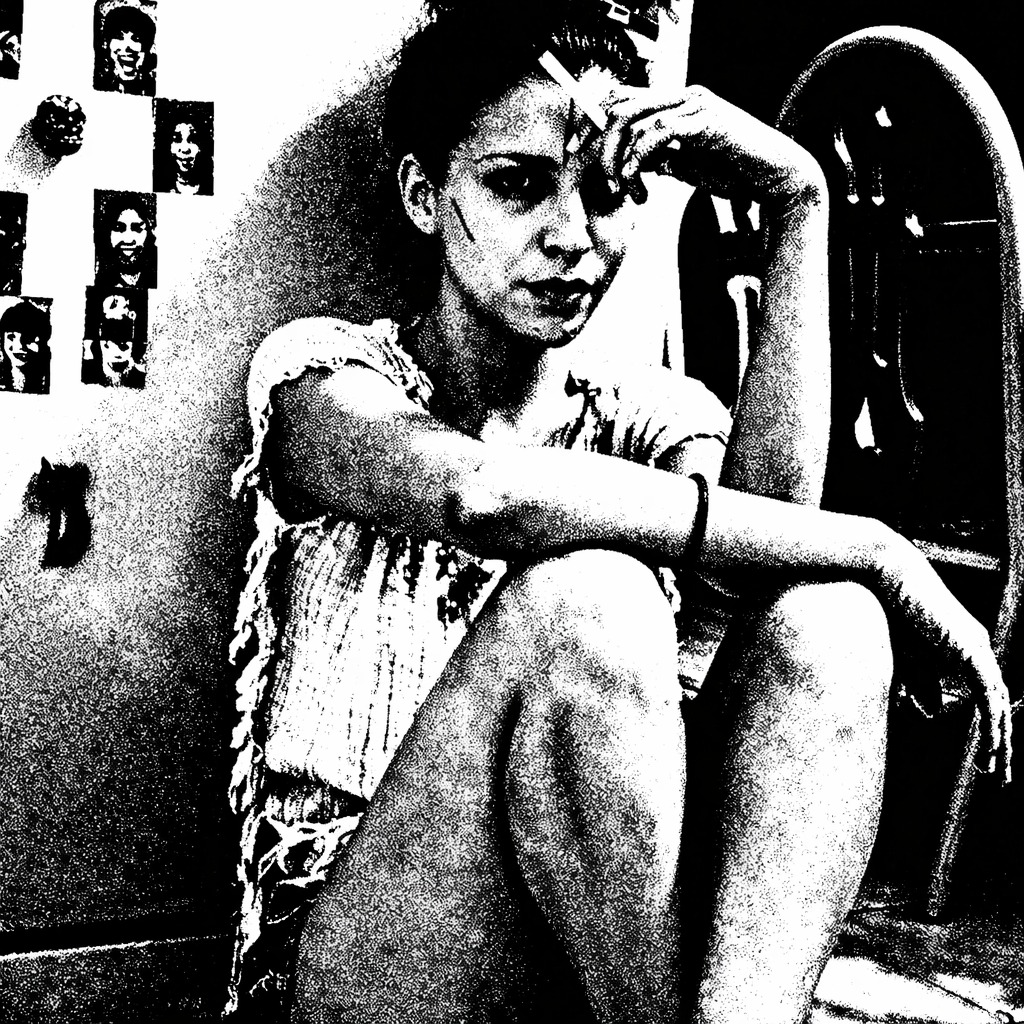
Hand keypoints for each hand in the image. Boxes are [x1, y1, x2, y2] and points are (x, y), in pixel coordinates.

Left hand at [598, 84, 824, 207]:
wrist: (775, 177)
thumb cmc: (735, 174)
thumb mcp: (687, 167)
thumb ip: (662, 159)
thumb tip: (634, 161)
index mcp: (680, 103)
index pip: (624, 101)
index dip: (599, 129)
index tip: (590, 160)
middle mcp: (685, 96)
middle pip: (619, 106)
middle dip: (602, 146)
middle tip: (607, 182)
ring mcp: (695, 103)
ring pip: (631, 120)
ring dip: (621, 164)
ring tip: (632, 193)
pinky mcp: (704, 119)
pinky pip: (655, 133)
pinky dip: (638, 164)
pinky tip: (643, 191)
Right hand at [873, 533, 1012, 781]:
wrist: (887, 576)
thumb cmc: (890, 611)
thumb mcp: (908, 659)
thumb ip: (924, 684)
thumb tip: (935, 713)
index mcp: (963, 651)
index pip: (984, 698)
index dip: (987, 729)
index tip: (983, 760)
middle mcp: (976, 650)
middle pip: (998, 704)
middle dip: (1001, 742)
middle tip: (1000, 775)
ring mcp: (977, 648)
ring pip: (998, 703)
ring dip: (1001, 739)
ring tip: (997, 769)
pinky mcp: (970, 648)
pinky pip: (989, 693)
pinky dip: (991, 721)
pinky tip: (993, 743)